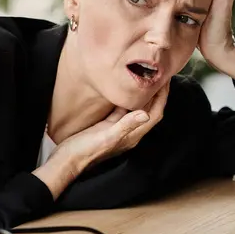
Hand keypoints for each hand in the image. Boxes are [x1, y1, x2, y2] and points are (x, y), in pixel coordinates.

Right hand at [33, 83, 169, 197]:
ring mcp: (119, 128)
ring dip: (144, 94)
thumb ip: (126, 125)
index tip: (166, 79)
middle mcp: (129, 131)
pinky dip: (128, 98)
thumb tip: (146, 114)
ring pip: (137, 108)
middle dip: (157, 93)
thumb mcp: (106, 137)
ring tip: (146, 77)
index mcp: (133, 135)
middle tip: (159, 73)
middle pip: (150, 109)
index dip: (162, 96)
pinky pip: (122, 109)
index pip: (155, 113)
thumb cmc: (86, 151)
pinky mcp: (108, 125)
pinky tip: (126, 88)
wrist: (68, 159)